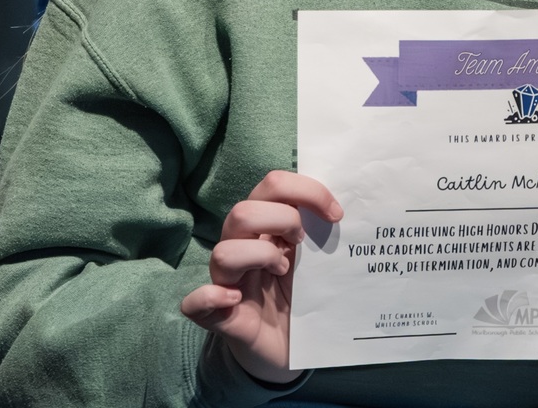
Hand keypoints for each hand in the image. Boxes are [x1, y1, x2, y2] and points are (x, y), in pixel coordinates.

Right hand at [180, 170, 341, 383]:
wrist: (291, 352)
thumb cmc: (303, 297)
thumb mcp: (316, 260)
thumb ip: (321, 233)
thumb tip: (341, 210)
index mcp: (265, 227)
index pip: (273, 186)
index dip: (305, 191)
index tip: (336, 214)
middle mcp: (241, 248)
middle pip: (242, 212)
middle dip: (282, 219)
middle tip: (302, 242)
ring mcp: (228, 282)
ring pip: (223, 252)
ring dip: (258, 257)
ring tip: (282, 270)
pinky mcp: (221, 319)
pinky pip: (196, 304)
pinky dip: (209, 297)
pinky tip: (234, 299)